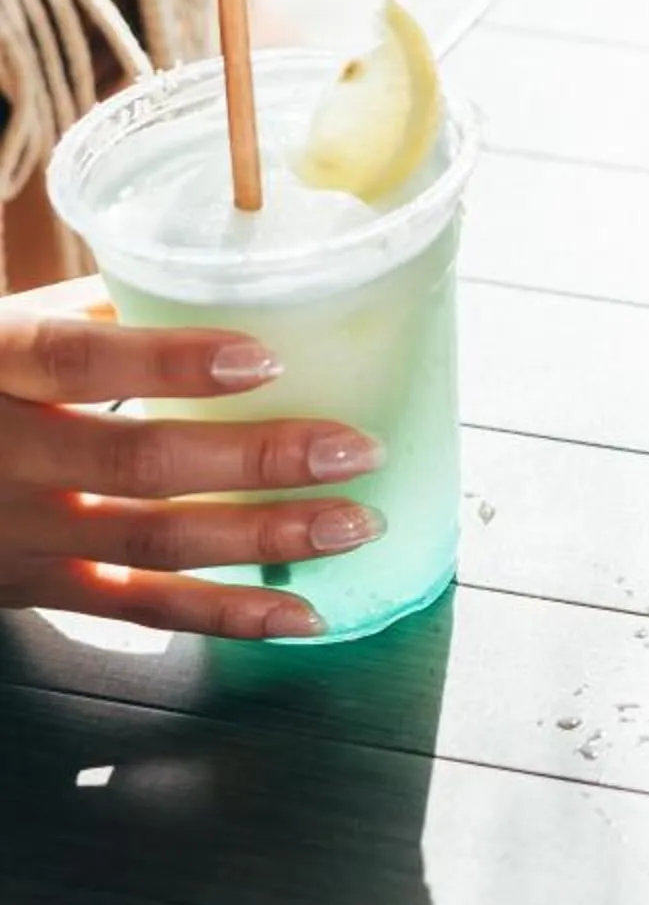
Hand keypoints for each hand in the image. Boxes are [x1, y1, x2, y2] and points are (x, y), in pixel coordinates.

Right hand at [0, 303, 385, 639]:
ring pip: (147, 543)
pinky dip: (225, 616)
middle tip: (356, 448)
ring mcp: (10, 534)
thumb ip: (95, 312)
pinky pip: (133, 610)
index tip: (266, 358)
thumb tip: (225, 288)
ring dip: (264, 539)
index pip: (73, 359)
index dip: (168, 362)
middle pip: (133, 461)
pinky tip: (303, 614)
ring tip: (358, 525)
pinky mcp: (26, 591)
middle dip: (256, 460)